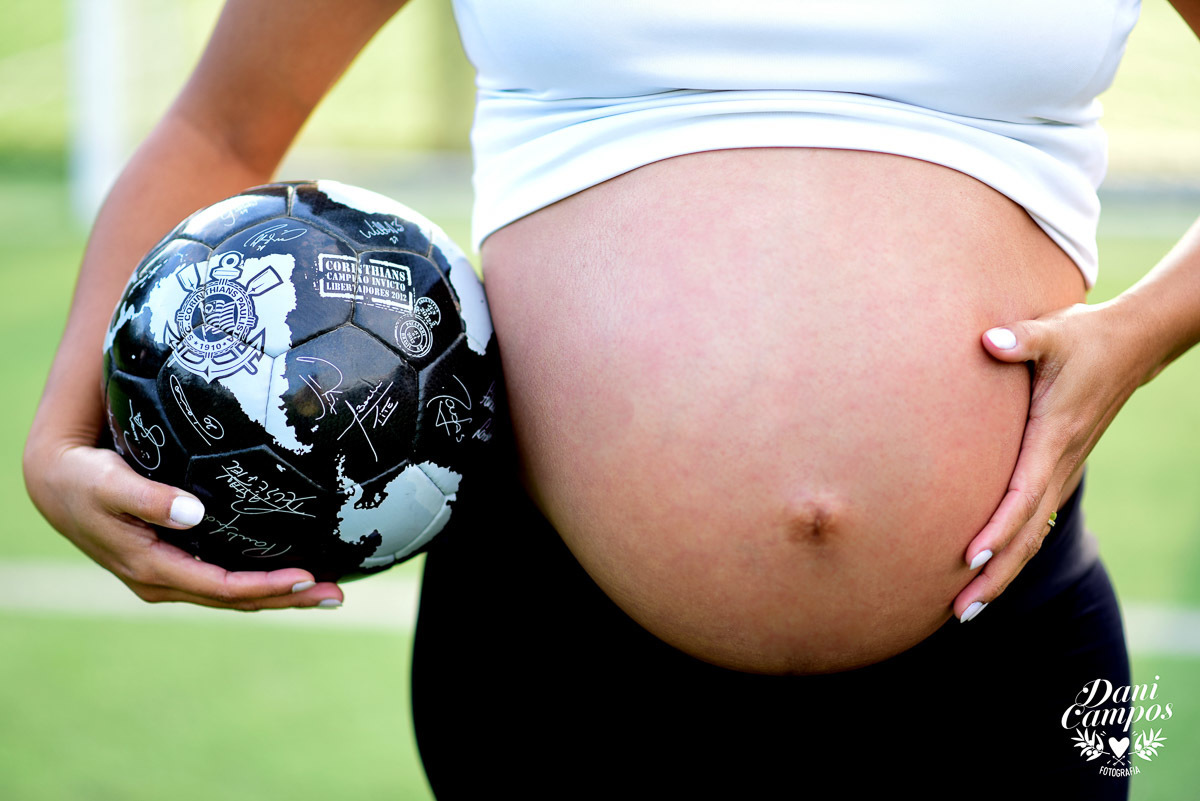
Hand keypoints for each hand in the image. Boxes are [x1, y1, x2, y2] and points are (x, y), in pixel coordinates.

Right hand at [22, 441, 343, 610]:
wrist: (57, 484)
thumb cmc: (84, 479)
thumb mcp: (110, 483)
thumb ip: (148, 497)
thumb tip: (193, 513)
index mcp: (152, 569)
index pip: (221, 587)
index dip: (264, 585)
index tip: (304, 577)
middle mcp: (164, 582)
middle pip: (236, 599)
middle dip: (288, 599)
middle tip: (336, 595)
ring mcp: (170, 577)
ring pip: (234, 594)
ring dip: (281, 595)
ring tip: (328, 591)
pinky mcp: (176, 563)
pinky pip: (226, 579)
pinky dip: (261, 580)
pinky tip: (291, 573)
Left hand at [953, 300, 1160, 620]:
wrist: (1130, 345)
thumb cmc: (1084, 338)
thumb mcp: (1054, 331)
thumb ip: (1021, 339)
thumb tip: (989, 341)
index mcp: (1054, 436)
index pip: (1024, 493)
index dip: (998, 528)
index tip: (970, 559)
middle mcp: (1061, 463)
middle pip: (1028, 533)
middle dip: (995, 576)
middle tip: (960, 613)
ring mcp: (1063, 471)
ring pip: (1033, 535)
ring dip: (1002, 574)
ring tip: (965, 610)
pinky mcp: (1059, 471)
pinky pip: (1035, 521)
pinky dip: (1012, 551)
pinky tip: (988, 574)